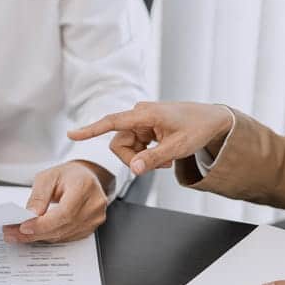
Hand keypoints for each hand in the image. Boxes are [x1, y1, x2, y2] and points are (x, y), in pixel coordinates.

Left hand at [2, 161, 111, 242]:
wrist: (86, 177)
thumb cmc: (68, 175)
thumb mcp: (48, 177)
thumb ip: (39, 196)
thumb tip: (31, 215)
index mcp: (84, 187)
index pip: (64, 213)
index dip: (43, 224)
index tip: (23, 227)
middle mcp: (93, 205)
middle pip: (63, 226)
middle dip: (35, 232)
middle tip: (13, 234)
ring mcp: (94, 218)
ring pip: (63, 235)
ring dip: (39, 237)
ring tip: (18, 234)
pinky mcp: (91, 227)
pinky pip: (67, 238)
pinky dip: (49, 237)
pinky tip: (35, 234)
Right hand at [67, 102, 233, 174]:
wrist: (212, 120)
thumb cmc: (198, 129)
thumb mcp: (177, 148)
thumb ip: (153, 159)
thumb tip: (132, 169)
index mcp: (145, 115)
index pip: (111, 122)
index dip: (90, 130)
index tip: (72, 134)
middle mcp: (139, 115)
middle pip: (119, 144)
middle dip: (134, 159)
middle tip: (157, 165)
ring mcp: (142, 121)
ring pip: (127, 148)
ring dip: (143, 158)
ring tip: (166, 159)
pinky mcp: (145, 127)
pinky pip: (136, 146)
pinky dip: (148, 154)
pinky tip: (165, 155)